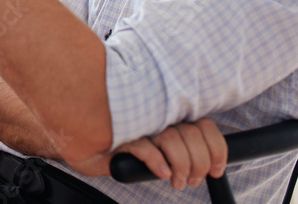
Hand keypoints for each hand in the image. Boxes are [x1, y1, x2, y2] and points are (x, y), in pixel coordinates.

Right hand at [67, 118, 226, 190]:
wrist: (79, 140)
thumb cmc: (116, 147)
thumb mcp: (150, 148)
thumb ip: (171, 152)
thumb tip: (199, 165)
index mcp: (168, 119)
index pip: (205, 126)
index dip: (217, 149)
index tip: (217, 169)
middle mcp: (156, 117)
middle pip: (192, 135)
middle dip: (199, 163)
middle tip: (190, 180)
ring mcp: (138, 124)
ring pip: (172, 140)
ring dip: (180, 165)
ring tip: (176, 180)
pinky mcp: (119, 134)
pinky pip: (144, 145)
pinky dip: (156, 160)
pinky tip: (160, 171)